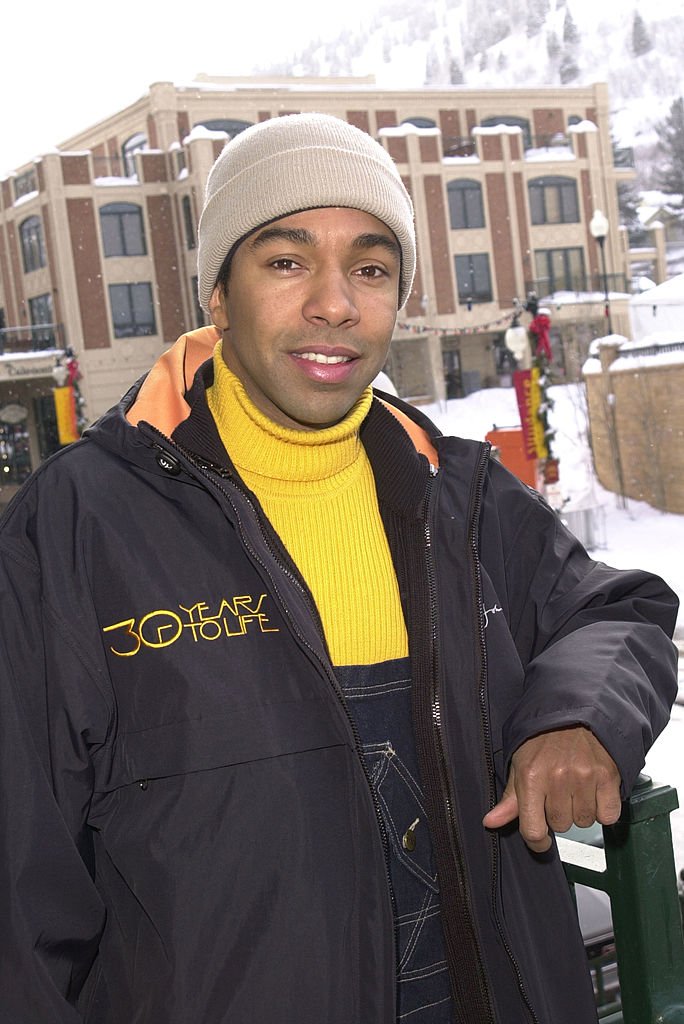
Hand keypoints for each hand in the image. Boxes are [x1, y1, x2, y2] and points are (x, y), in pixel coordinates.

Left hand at [482, 726, 621, 852]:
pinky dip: (604, 808)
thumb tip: (491, 822)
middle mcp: (557, 778)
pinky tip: (594, 791)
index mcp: (531, 776)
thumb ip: (510, 799)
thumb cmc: (543, 738)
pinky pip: (608, 815)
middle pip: (561, 825)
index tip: (541, 841)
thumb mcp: (520, 763)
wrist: (575, 711)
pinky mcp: (608, 776)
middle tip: (559, 791)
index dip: (537, 842)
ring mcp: (584, 777)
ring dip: (581, 810)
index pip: (533, 830)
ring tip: (576, 786)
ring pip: (584, 821)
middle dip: (559, 813)